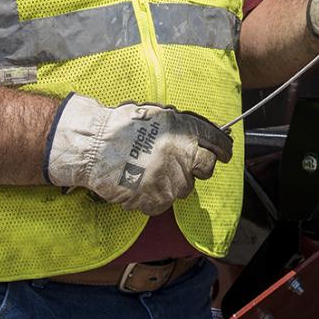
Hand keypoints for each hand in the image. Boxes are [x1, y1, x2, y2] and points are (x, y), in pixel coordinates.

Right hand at [43, 95, 233, 215]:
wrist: (94, 147)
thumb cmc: (121, 127)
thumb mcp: (156, 115)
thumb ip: (180, 126)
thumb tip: (198, 134)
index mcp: (185, 132)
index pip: (217, 142)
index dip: (222, 148)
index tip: (224, 153)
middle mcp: (184, 156)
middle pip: (206, 168)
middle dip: (199, 168)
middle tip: (182, 165)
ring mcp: (172, 181)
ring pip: (184, 187)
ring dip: (173, 182)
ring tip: (150, 172)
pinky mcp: (157, 200)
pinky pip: (163, 202)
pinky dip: (154, 197)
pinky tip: (139, 185)